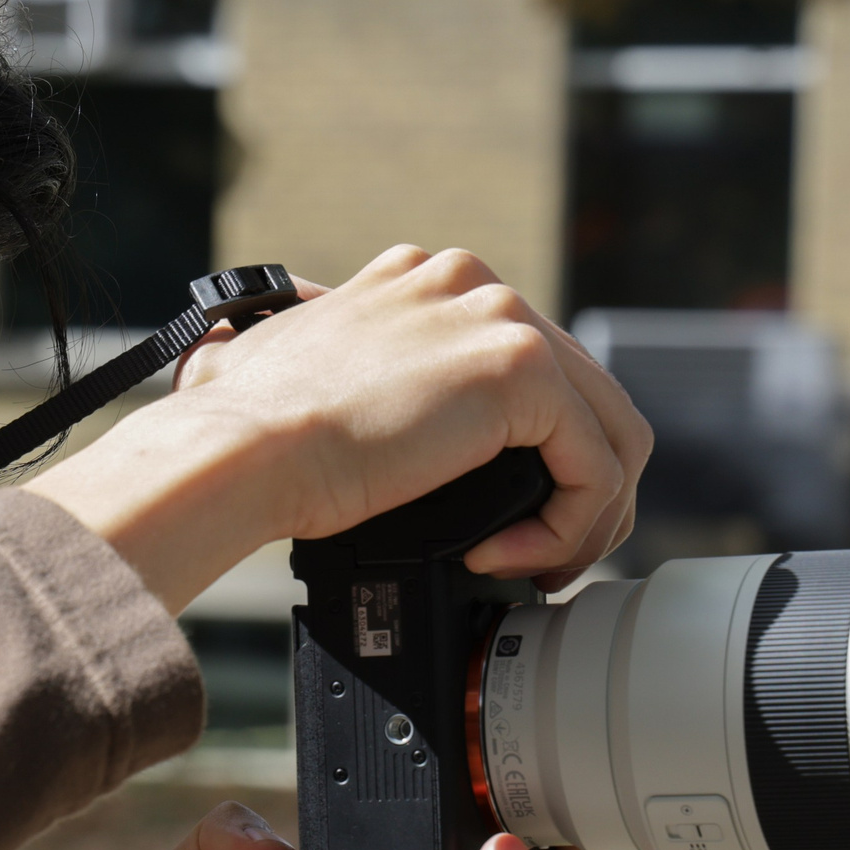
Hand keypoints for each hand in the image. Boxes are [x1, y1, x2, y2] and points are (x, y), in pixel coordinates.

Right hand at [28, 247, 652, 609]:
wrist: (241, 451)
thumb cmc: (247, 437)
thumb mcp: (304, 381)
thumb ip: (351, 375)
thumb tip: (364, 419)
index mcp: (425, 282)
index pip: (529, 367)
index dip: (535, 452)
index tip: (504, 518)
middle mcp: (470, 281)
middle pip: (582, 397)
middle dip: (577, 490)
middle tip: (539, 558)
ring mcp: (501, 317)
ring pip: (608, 433)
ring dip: (584, 517)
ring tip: (534, 568)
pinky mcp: (523, 369)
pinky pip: (596, 468)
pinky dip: (568, 528)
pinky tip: (506, 558)